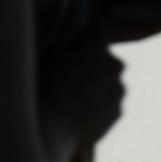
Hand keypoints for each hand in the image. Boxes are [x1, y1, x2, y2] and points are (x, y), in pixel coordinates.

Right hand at [40, 27, 124, 161]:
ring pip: (110, 83)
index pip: (97, 32)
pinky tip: (80, 114)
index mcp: (95, 44)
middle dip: (93, 66)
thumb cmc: (41, 89)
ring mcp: (118, 88)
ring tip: (74, 101)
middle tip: (72, 78)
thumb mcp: (47, 58)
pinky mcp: (119, 111)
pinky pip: (110, 104)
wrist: (49, 129)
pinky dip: (100, 107)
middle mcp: (113, 63)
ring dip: (98, 87)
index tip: (75, 50)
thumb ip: (62, 47)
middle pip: (106, 59)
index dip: (85, 41)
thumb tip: (66, 43)